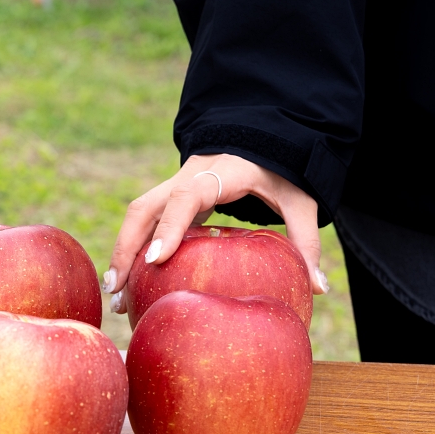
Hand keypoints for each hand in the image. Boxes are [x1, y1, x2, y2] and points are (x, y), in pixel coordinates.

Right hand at [103, 153, 329, 312]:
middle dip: (127, 248)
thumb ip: (306, 238)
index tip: (156, 260)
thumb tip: (319, 286)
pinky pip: (145, 223)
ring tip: (115, 297)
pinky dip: (134, 251)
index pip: (187, 197)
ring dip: (123, 253)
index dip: (169, 227)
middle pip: (144, 208)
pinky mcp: (172, 198)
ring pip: (138, 216)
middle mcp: (188, 176)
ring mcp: (175, 186)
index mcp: (219, 172)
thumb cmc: (281, 169)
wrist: (261, 136)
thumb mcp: (299, 199)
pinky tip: (131, 285)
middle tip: (117, 289)